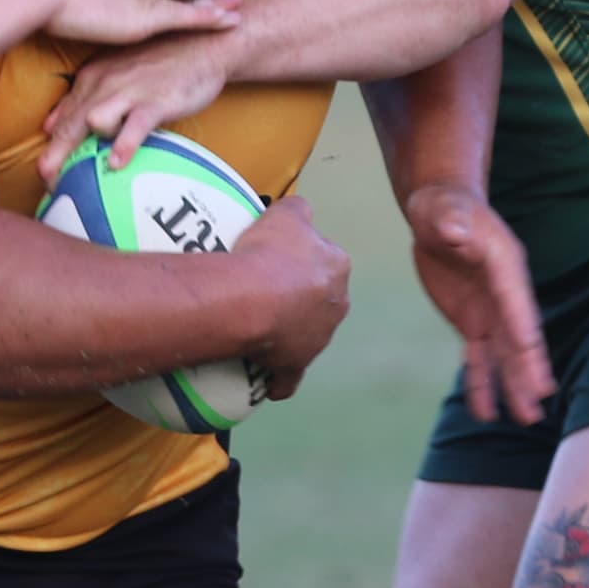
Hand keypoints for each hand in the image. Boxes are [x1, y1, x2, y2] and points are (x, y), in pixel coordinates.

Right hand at [38, 0, 239, 50]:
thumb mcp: (59, 3)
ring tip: (239, 7)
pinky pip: (188, 18)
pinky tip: (233, 19)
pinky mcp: (147, 18)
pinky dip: (211, 18)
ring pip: (188, 5)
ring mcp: (142, 3)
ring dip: (215, 7)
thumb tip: (59, 16)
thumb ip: (68, 10)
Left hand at [42, 29, 240, 169]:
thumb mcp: (114, 74)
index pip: (62, 116)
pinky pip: (135, 125)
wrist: (202, 43)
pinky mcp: (156, 100)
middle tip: (46, 181)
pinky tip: (117, 163)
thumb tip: (51, 126)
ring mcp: (129, 91)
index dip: (50, 145)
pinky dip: (124, 144)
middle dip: (55, 154)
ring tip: (81, 175)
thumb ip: (85, 98)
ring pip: (93, 121)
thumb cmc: (159, 63)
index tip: (44, 173)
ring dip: (86, 147)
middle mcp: (104, 84)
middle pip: (71, 124)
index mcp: (92, 78)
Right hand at [232, 194, 353, 400]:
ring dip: (289, 334)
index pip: (326, 260)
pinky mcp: (296, 366)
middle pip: (319, 300)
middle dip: (301, 298)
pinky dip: (279, 379)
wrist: (252, 300)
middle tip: (267, 292)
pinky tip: (266, 379)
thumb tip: (300, 209)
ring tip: (259, 327)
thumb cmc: (269, 252)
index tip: (280, 260)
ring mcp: (318, 339)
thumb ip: (298, 208)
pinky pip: (288, 377)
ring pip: (306, 335)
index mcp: (337, 267)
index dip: (303, 260)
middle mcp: (337, 305)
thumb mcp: (286, 213)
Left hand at [401, 182, 550, 423]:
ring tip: (524, 419)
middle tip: (538, 402)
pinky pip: (478, 357)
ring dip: (513, 385)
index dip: (523, 333)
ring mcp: (490, 310)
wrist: (438, 212)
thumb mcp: (442, 209)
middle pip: (518, 336)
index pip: (516, 303)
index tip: (533, 362)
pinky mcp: (472, 322)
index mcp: (504, 265)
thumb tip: (457, 231)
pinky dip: (481, 383)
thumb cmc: (443, 205)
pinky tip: (484, 412)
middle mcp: (505, 292)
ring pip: (504, 354)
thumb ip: (452, 221)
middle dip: (527, 369)